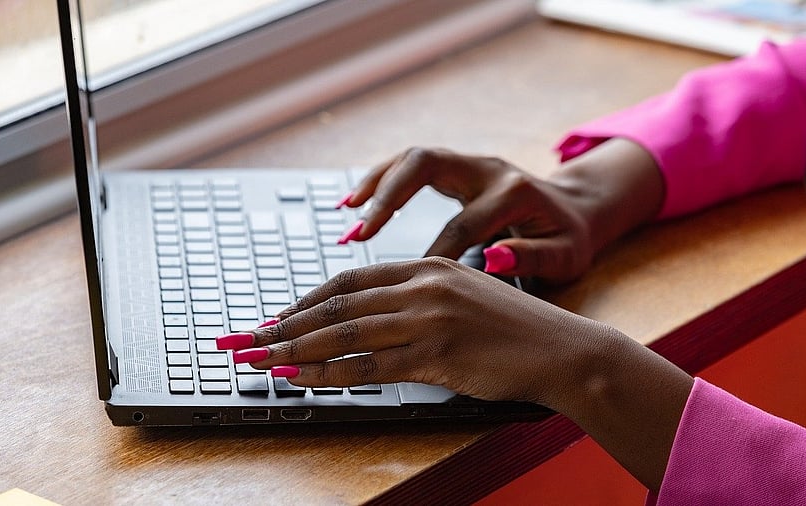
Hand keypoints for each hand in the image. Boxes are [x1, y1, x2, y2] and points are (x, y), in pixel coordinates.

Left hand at [238, 257, 592, 404]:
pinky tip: (301, 380)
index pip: (349, 281)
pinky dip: (329, 374)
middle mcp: (422, 286)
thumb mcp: (463, 295)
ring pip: (344, 335)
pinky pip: (369, 366)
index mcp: (426, 266)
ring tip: (257, 362)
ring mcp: (429, 318)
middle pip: (335, 306)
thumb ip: (418, 300)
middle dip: (282, 325)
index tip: (274, 318)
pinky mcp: (438, 354)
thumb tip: (370, 322)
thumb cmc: (514, 328)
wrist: (563, 349)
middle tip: (243, 341)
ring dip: (293, 350)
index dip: (304, 301)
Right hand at [337, 139, 662, 283]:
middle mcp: (487, 169)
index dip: (436, 256)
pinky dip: (381, 180)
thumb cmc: (569, 238)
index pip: (463, 224)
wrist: (579, 207)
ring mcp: (470, 164)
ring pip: (413, 157)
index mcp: (513, 194)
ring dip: (377, 182)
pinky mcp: (457, 168)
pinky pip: (410, 165)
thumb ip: (533, 257)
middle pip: (427, 164)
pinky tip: (354, 203)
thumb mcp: (565, 256)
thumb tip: (495, 257)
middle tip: (360, 231)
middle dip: (389, 195)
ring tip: (346, 212)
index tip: (411, 290)